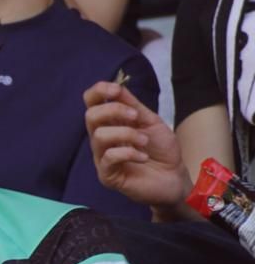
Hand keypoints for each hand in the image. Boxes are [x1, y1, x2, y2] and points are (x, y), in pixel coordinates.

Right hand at [83, 79, 187, 207]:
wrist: (174, 177)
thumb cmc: (162, 151)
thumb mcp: (150, 122)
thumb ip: (133, 106)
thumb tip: (117, 87)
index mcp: (110, 123)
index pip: (91, 102)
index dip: (98, 92)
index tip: (116, 90)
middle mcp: (102, 139)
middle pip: (90, 116)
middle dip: (115, 111)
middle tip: (136, 118)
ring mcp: (102, 157)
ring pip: (100, 136)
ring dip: (127, 135)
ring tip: (144, 142)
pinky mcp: (107, 175)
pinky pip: (109, 157)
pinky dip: (130, 153)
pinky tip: (142, 157)